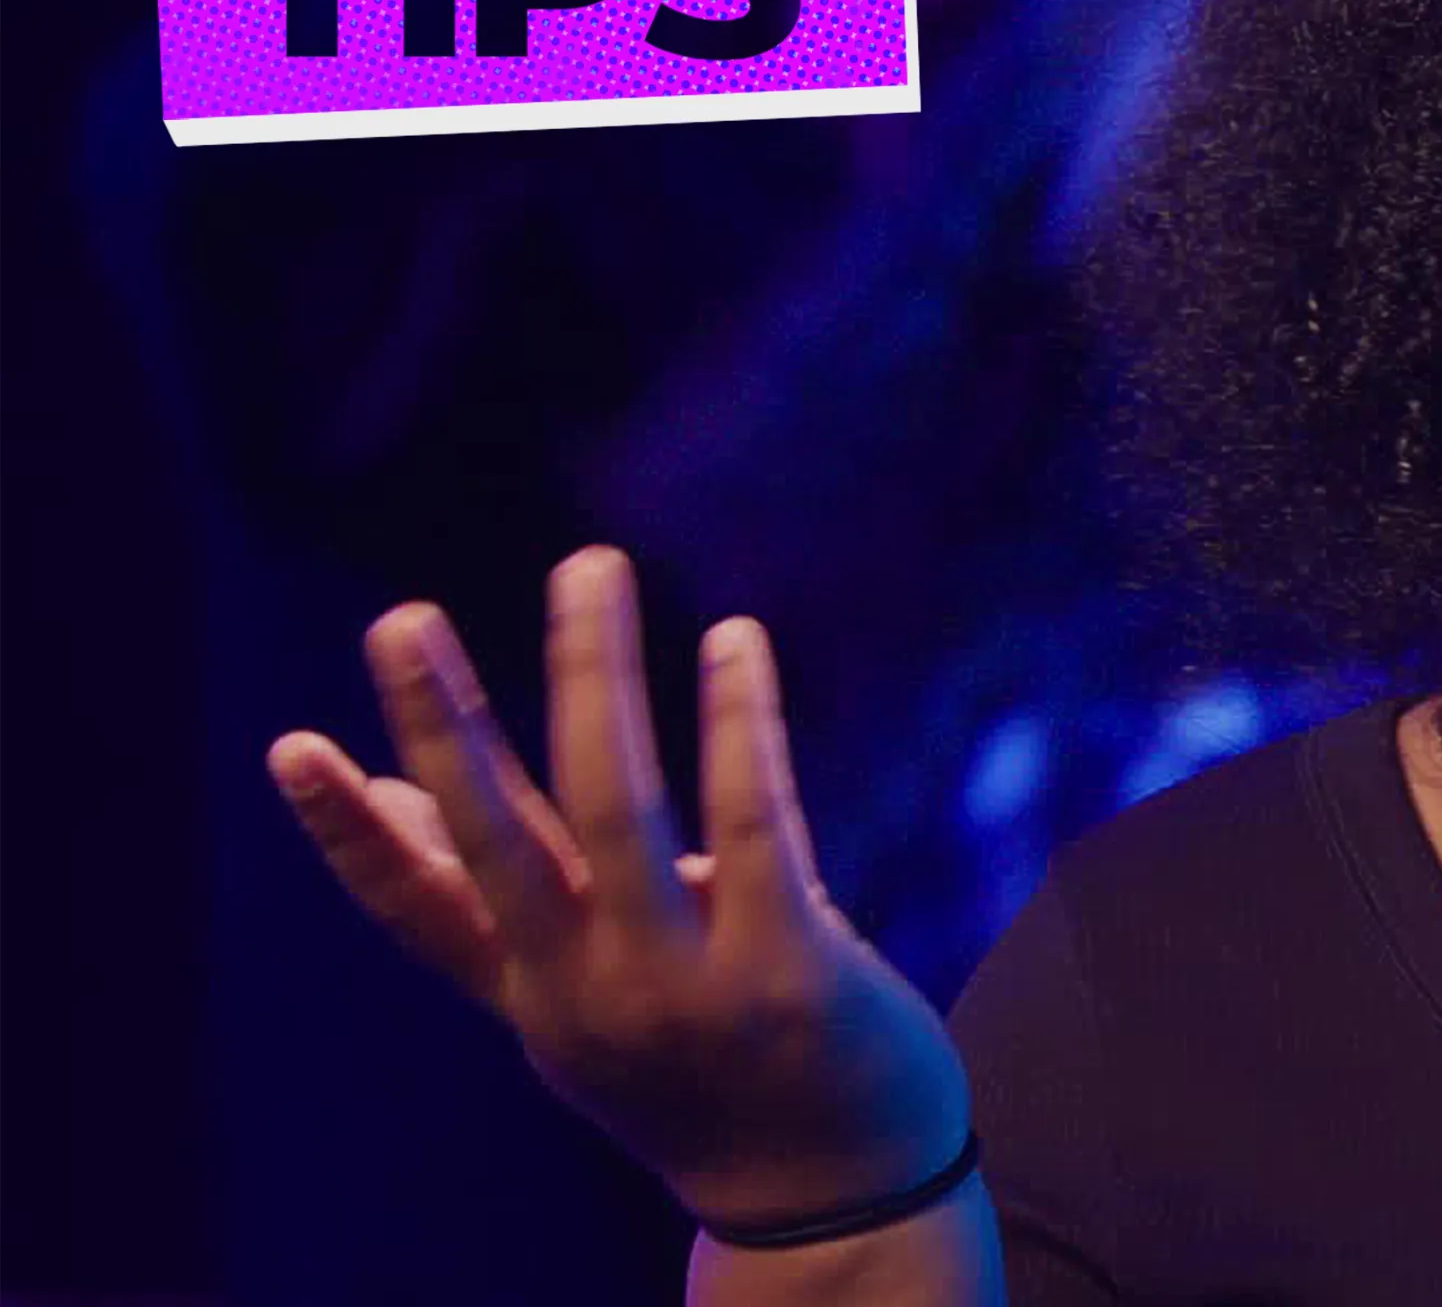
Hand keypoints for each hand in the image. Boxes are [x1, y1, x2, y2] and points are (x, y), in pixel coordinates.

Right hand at [264, 547, 968, 1229]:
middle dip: (442, 728)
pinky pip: (752, 822)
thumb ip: (510, 905)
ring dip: (595, 677)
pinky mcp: (785, 970)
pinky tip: (733, 640)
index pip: (417, 909)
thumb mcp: (581, 1005)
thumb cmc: (705, 1070)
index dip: (349, 833)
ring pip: (618, 808)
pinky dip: (736, 724)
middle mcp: (588, 990)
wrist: (830, 1196)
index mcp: (534, 993)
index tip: (288, 748)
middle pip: (494, 842)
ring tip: (585, 568)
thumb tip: (401, 795)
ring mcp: (682, 983)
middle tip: (399, 618)